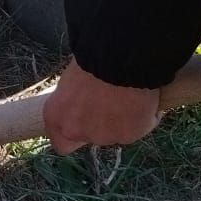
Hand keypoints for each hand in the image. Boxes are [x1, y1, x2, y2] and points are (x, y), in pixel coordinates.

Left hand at [43, 59, 161, 154]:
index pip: (62, 143)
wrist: (118, 57)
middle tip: (112, 102)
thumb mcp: (71, 82)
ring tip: (129, 94)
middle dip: (101, 124)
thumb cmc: (92, 60)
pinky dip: (144, 116)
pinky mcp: (128, 135)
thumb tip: (83, 105)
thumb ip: (74, 103)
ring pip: (116, 133)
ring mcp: (102, 137)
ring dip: (123, 120)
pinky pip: (140, 127)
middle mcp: (74, 132)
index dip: (76, 132)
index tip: (86, 121)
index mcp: (56, 117)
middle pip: (92, 136)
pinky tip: (143, 97)